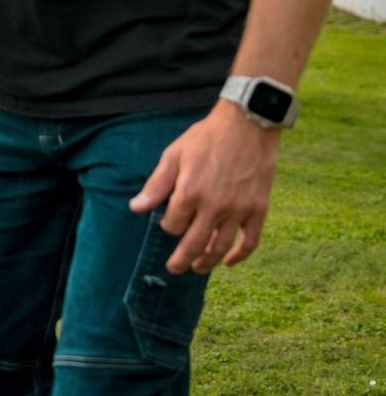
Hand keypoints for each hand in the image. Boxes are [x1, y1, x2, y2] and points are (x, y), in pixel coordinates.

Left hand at [128, 101, 281, 273]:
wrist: (247, 126)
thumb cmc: (205, 139)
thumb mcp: (174, 156)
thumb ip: (156, 185)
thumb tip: (136, 208)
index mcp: (189, 193)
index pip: (172, 226)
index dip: (168, 227)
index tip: (168, 222)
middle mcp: (214, 207)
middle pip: (194, 245)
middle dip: (181, 261)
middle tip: (174, 269)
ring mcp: (238, 211)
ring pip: (221, 248)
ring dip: (208, 263)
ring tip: (198, 268)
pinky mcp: (258, 210)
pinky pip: (250, 241)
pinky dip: (240, 256)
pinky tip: (230, 262)